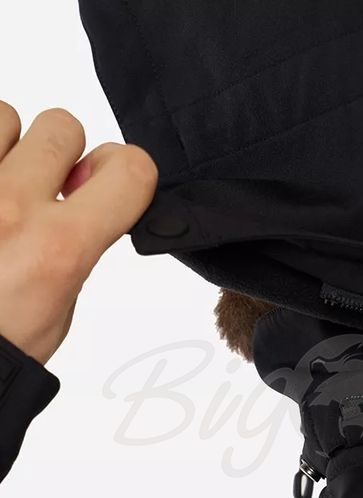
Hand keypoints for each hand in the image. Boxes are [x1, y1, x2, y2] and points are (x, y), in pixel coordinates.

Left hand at [0, 100, 157, 364]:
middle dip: (62, 155)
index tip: (110, 183)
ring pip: (3, 116)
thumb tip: (86, 183)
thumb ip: (84, 234)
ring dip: (7, 146)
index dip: (125, 172)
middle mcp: (10, 208)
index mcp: (59, 247)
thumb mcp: (64, 298)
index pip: (131, 170)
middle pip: (63, 126)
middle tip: (44, 190)